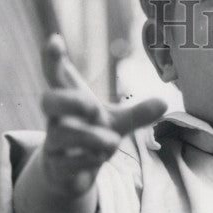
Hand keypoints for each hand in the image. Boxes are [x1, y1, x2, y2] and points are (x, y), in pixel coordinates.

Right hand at [40, 34, 166, 194]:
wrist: (70, 173)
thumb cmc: (90, 136)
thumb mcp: (115, 124)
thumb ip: (137, 114)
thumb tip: (164, 103)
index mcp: (69, 102)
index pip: (55, 76)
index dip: (52, 58)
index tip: (55, 39)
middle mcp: (57, 120)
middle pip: (48, 101)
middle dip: (70, 102)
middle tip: (93, 107)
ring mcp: (54, 143)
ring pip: (60, 134)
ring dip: (89, 137)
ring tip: (112, 141)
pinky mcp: (56, 168)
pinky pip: (65, 163)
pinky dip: (86, 160)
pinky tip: (99, 158)